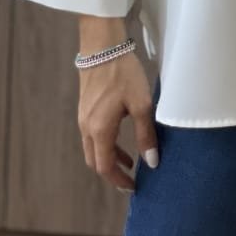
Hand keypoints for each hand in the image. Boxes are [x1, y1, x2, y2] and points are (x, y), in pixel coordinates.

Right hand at [77, 51, 158, 191]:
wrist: (102, 47)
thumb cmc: (123, 74)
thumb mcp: (140, 104)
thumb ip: (145, 134)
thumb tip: (152, 161)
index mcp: (99, 130)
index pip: (105, 167)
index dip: (119, 181)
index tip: (133, 188)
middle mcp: (87, 127)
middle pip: (95, 161)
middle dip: (112, 173)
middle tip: (131, 179)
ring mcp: (84, 117)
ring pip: (93, 148)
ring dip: (110, 157)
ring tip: (131, 161)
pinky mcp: (85, 107)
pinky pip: (93, 134)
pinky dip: (106, 143)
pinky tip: (121, 136)